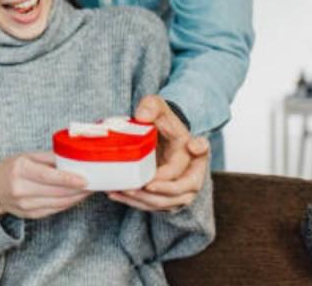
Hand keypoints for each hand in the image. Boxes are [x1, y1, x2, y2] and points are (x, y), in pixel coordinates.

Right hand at [0, 152, 89, 218]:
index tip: (86, 180)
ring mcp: (26, 205)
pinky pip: (55, 210)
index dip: (69, 179)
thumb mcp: (26, 156)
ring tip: (89, 190)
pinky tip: (76, 197)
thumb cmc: (10, 168)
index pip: (48, 177)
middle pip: (57, 191)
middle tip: (95, 183)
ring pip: (59, 203)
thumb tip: (72, 157)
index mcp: (21, 171)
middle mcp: (22, 189)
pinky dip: (68, 203)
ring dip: (77, 197)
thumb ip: (49, 158)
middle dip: (78, 189)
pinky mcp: (31, 215)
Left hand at [107, 95, 209, 210]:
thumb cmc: (161, 120)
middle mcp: (193, 176)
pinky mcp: (167, 197)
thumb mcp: (158, 106)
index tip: (149, 182)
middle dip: (153, 195)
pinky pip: (153, 206)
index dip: (167, 181)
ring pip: (164, 204)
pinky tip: (116, 194)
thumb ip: (151, 106)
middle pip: (177, 195)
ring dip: (142, 201)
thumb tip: (142, 116)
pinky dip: (135, 203)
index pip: (185, 174)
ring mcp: (181, 190)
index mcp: (194, 155)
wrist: (161, 131)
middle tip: (131, 189)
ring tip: (121, 192)